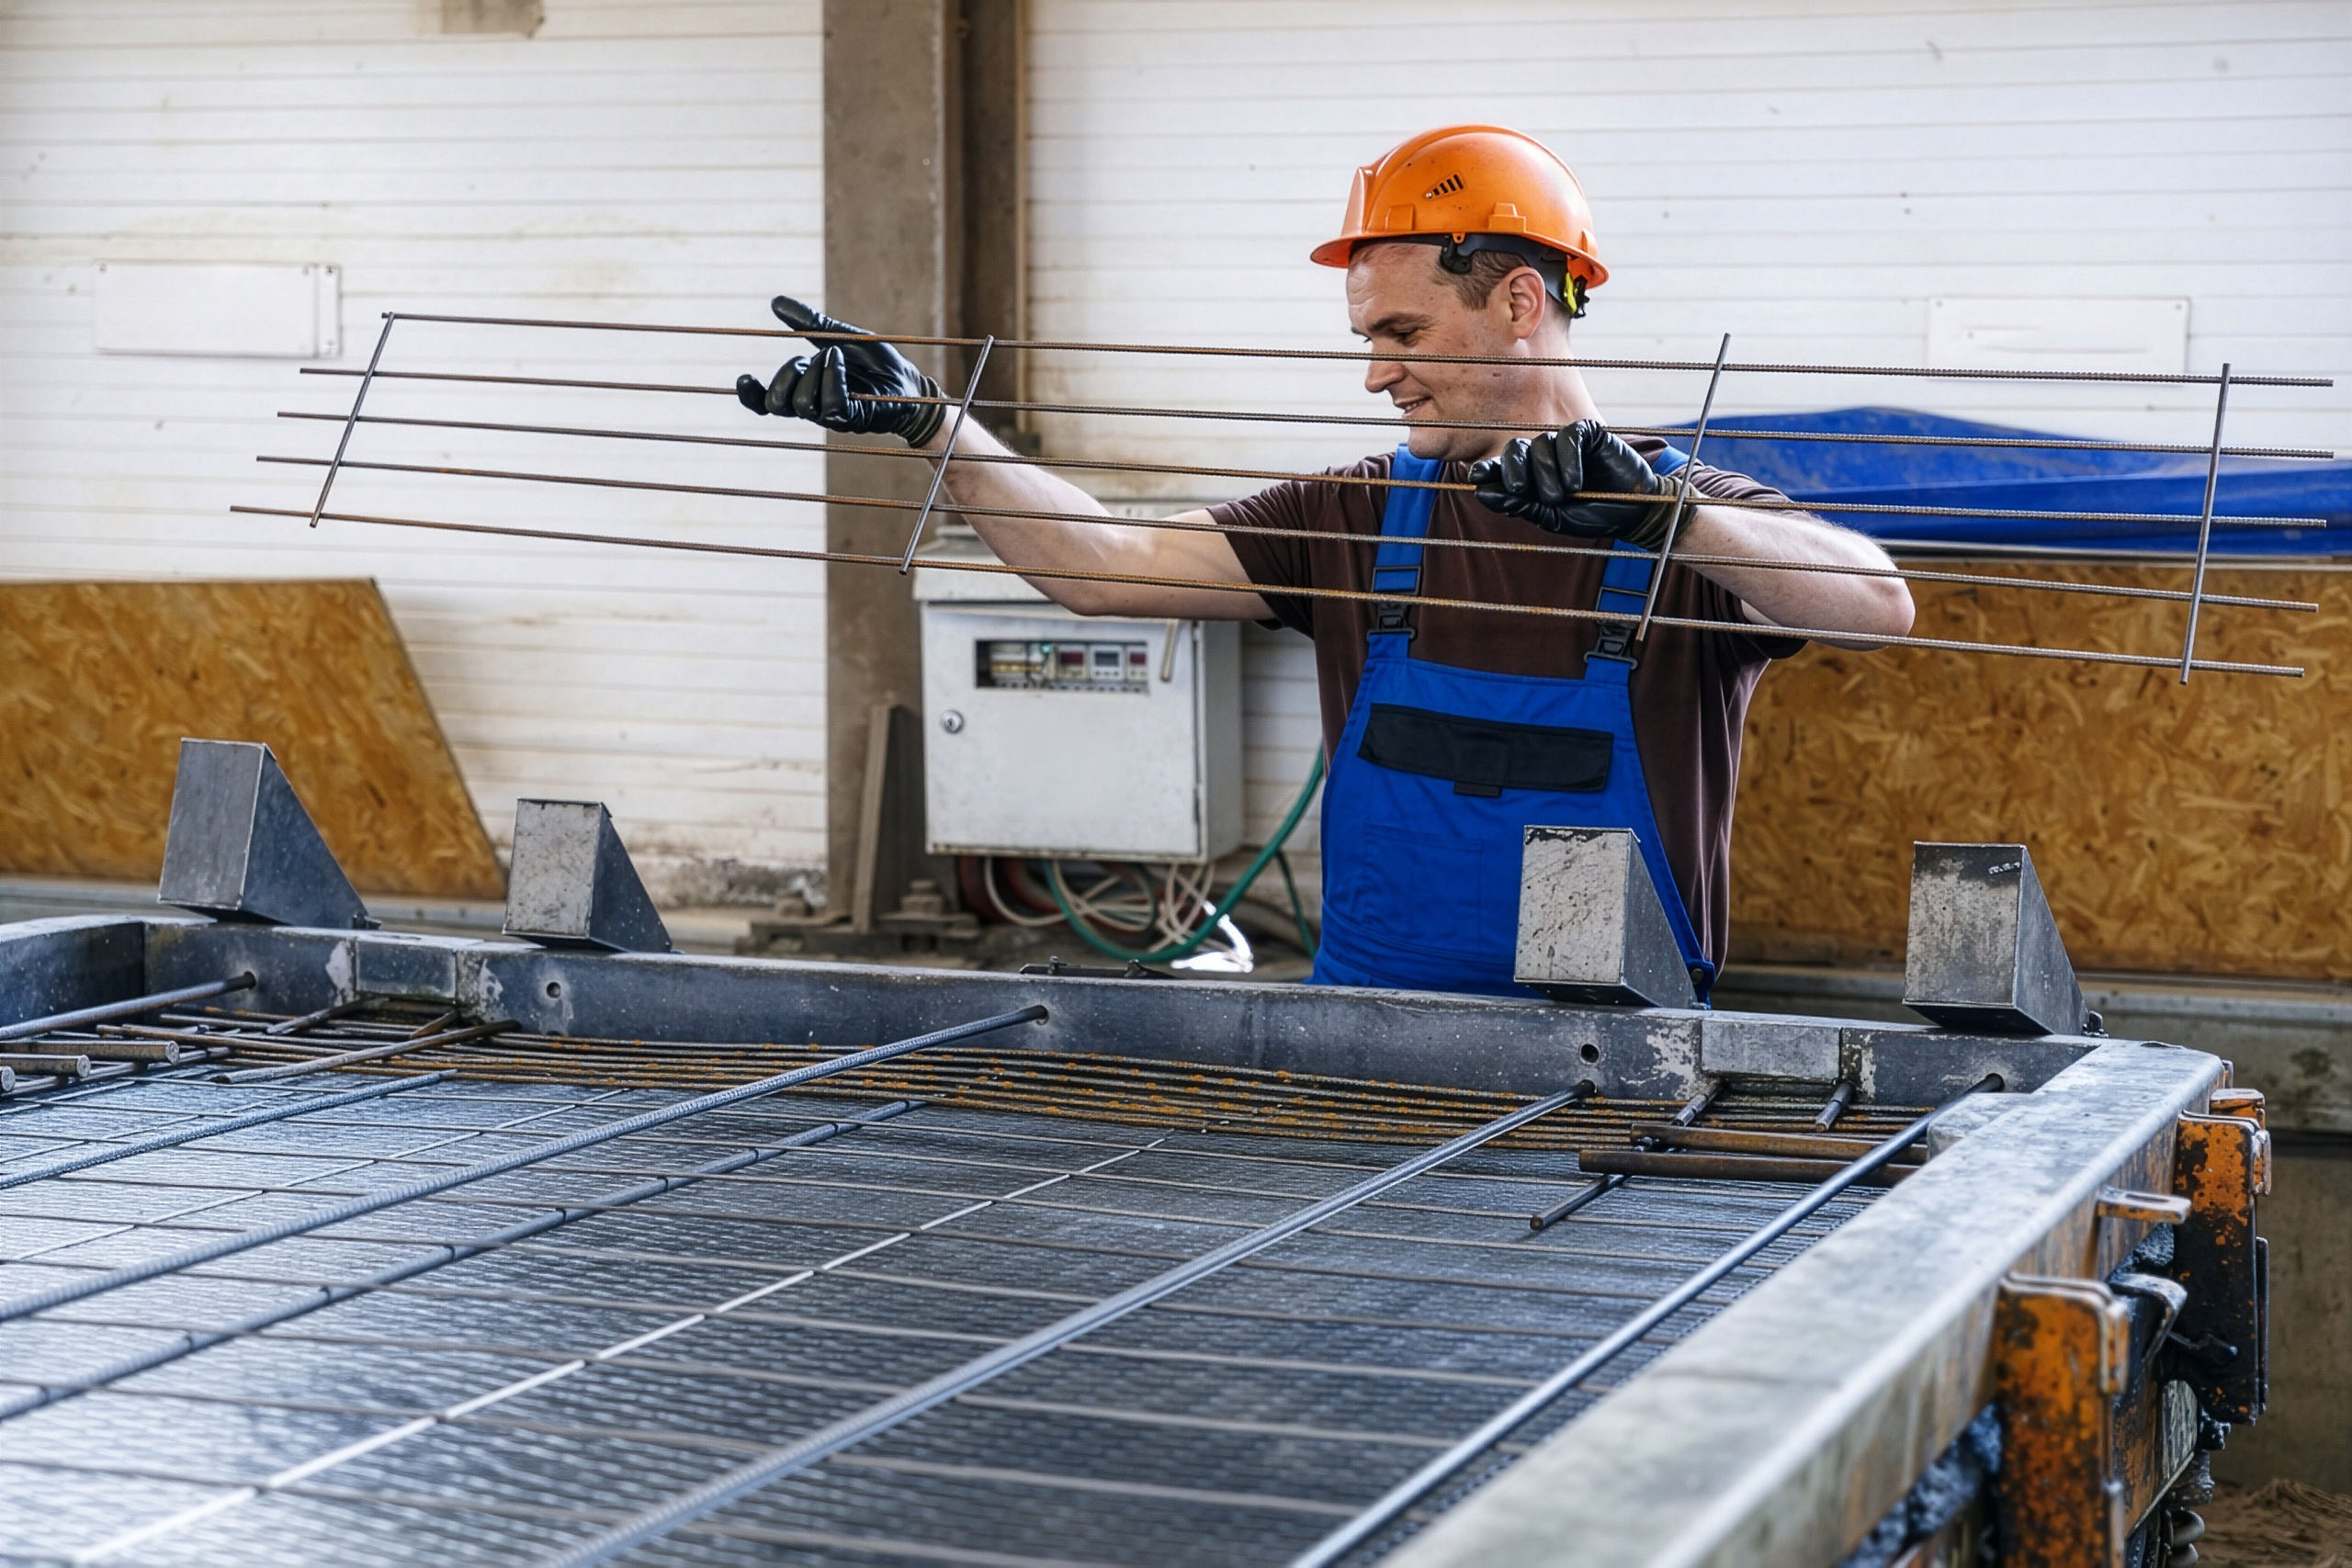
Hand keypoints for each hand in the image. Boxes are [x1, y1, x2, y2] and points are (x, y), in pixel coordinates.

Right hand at [735, 296, 945, 445]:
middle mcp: (814, 407)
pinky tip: (838, 359)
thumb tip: (776, 302)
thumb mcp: (838, 335)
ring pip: (803, 404)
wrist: (909, 380)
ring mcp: (833, 416)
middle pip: (777, 405)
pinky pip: (832, 406)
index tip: (743, 378)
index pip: (766, 404)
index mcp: (804, 390)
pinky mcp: (854, 419)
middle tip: (804, 358)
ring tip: (832, 354)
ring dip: (812, 371)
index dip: (750, 396)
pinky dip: (832, 377)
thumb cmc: (875, 362)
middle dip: (783, 376)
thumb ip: (809, 324)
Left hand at [1467, 419, 1683, 547]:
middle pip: (1515, 450)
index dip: (1487, 470)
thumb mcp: (1551, 517)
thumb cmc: (1592, 515)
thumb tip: (1479, 492)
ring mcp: (1565, 442)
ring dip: (1548, 472)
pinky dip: (1568, 459)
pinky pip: (1568, 437)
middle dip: (1514, 470)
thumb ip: (1518, 504)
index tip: (1475, 476)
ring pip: (1541, 444)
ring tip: (1565, 494)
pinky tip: (1576, 481)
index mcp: (1530, 477)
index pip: (1502, 468)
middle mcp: (1544, 456)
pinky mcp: (1588, 432)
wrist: (1633, 512)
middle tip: (1522, 490)